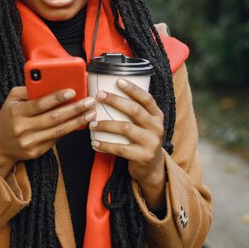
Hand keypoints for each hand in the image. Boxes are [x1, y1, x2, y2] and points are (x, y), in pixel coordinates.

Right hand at [0, 86, 95, 176]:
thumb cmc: (8, 118)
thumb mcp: (12, 100)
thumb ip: (28, 90)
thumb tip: (50, 83)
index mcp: (16, 112)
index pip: (39, 104)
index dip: (57, 98)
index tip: (72, 91)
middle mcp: (23, 128)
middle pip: (54, 118)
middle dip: (74, 109)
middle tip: (89, 102)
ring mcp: (30, 142)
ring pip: (59, 131)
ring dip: (77, 121)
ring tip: (90, 113)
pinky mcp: (36, 152)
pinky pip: (56, 139)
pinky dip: (69, 130)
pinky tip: (79, 123)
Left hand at [89, 78, 165, 210]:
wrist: (152, 167)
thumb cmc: (141, 139)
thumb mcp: (144, 124)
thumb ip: (134, 111)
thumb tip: (107, 92)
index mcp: (157, 116)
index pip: (147, 98)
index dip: (133, 88)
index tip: (117, 80)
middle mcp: (157, 127)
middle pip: (135, 110)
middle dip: (115, 101)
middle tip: (98, 96)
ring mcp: (152, 142)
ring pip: (126, 128)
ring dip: (106, 124)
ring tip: (91, 123)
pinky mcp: (143, 157)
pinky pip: (120, 149)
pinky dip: (105, 145)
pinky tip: (94, 143)